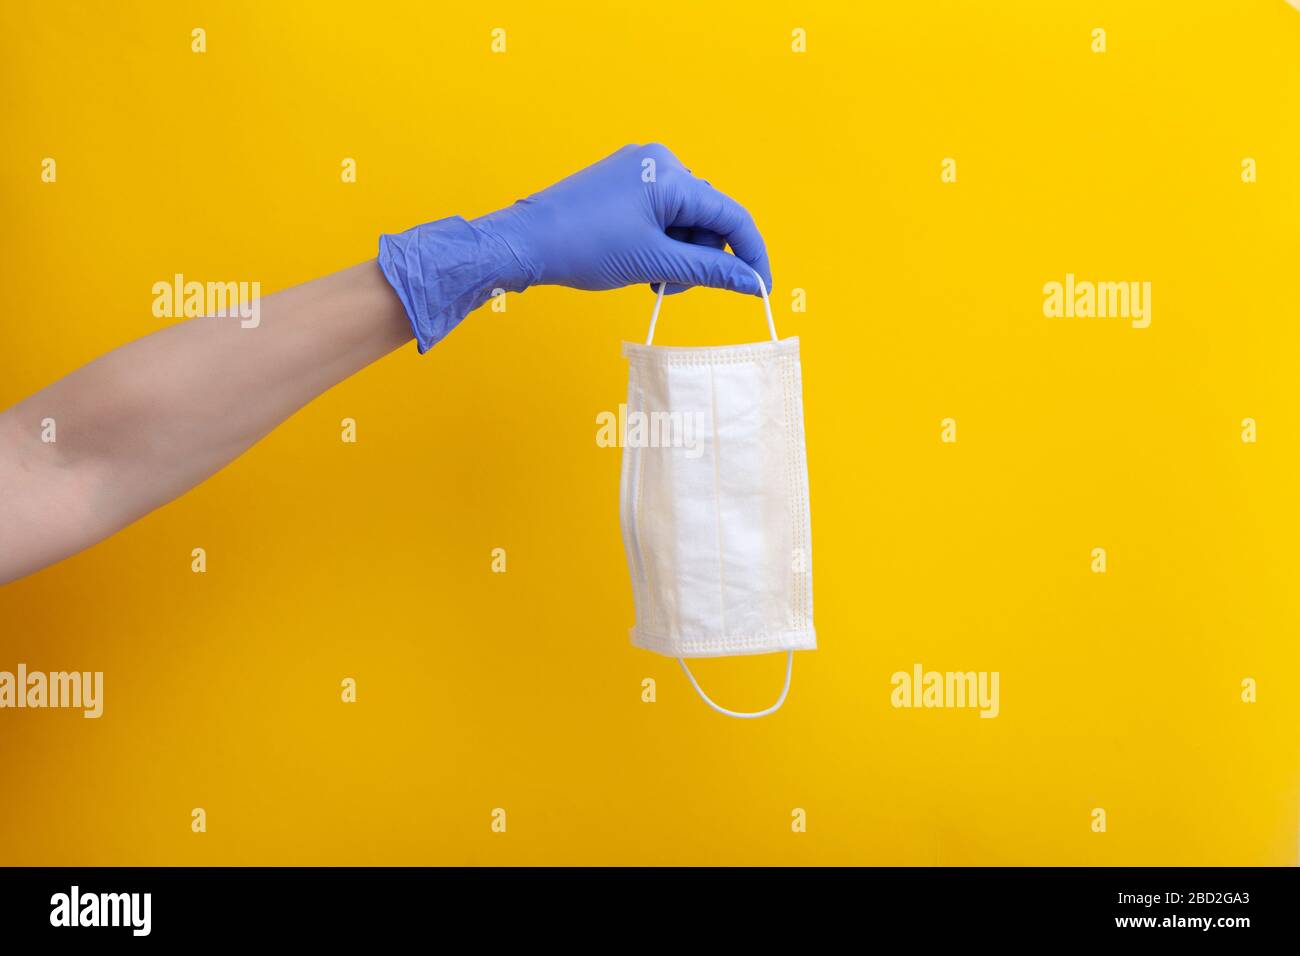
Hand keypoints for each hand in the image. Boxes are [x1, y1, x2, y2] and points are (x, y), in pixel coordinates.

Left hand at [473, 143, 772, 296]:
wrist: (524, 242)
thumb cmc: (582, 247)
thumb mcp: (653, 264)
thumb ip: (708, 272)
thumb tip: (751, 283)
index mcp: (671, 175)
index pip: (731, 216)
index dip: (751, 255)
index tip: (759, 289)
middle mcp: (660, 164)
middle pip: (708, 219)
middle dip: (699, 260)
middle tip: (668, 288)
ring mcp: (640, 172)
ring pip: (685, 222)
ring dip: (678, 257)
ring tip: (649, 279)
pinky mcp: (624, 185)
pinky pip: (661, 217)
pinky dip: (660, 246)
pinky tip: (639, 264)